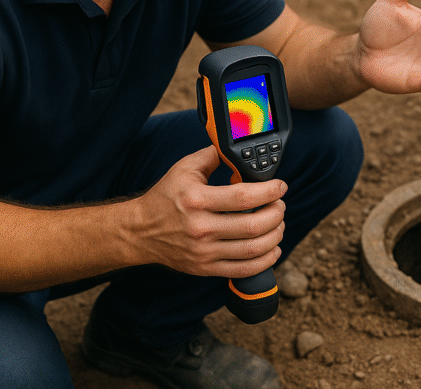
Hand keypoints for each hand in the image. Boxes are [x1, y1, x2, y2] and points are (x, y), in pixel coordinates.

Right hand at [136, 146, 286, 278]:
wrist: (140, 231)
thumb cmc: (165, 197)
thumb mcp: (184, 168)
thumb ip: (212, 156)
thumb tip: (238, 150)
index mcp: (197, 199)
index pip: (244, 197)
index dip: (270, 191)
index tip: (280, 187)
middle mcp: (201, 228)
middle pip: (254, 225)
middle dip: (276, 214)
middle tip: (280, 205)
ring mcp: (204, 252)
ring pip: (253, 249)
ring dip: (275, 236)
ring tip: (279, 224)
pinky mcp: (205, 268)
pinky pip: (243, 270)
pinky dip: (265, 260)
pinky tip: (272, 248)